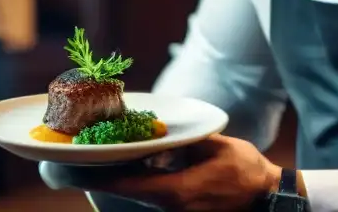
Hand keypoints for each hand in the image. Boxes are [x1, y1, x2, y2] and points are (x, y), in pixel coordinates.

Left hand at [39, 134, 280, 210]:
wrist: (269, 200)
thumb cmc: (245, 171)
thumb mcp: (214, 147)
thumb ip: (182, 141)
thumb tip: (155, 134)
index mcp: (174, 192)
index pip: (124, 184)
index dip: (93, 176)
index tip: (68, 166)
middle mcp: (169, 207)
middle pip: (123, 191)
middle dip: (99, 174)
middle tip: (73, 155)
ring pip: (135, 194)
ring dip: (117, 177)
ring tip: (94, 156)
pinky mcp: (180, 211)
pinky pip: (151, 195)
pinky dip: (137, 181)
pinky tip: (130, 163)